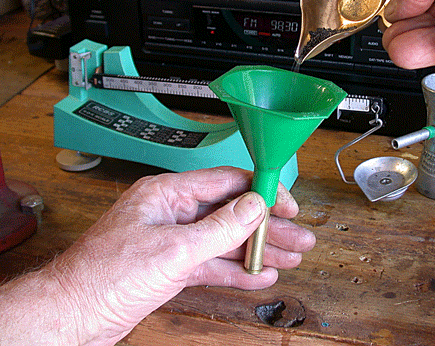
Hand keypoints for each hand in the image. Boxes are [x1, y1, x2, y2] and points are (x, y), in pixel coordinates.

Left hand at [0, 167, 314, 345]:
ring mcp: (172, 241)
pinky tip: (260, 277)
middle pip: (231, 214)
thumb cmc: (102, 277)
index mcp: (167, 194)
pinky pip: (212, 264)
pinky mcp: (170, 268)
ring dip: (258, 251)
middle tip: (299, 238)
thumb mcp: (173, 249)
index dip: (261, 193)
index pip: (226, 183)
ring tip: (290, 258)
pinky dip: (236, 271)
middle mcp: (172, 213)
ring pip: (225, 241)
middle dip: (267, 228)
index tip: (287, 205)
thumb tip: (255, 206)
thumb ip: (219, 228)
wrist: (70, 317)